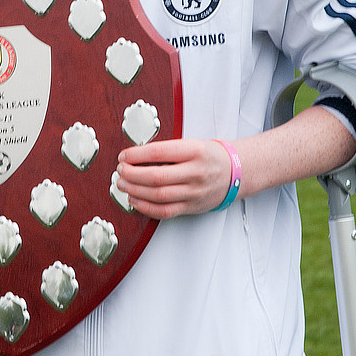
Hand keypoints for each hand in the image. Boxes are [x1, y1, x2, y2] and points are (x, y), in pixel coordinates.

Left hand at [115, 138, 231, 218]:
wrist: (234, 173)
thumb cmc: (209, 156)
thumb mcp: (192, 144)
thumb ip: (167, 150)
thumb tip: (135, 156)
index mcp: (194, 151)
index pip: (158, 152)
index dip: (136, 155)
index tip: (123, 155)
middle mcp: (195, 172)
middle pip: (156, 176)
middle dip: (132, 174)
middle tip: (120, 170)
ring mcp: (194, 192)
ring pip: (158, 195)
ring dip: (135, 190)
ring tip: (123, 184)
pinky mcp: (191, 207)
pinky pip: (165, 211)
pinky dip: (146, 207)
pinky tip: (135, 200)